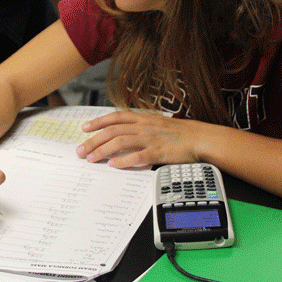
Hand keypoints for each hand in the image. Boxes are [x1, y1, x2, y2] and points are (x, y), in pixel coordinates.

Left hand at [76, 110, 205, 168]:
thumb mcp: (158, 124)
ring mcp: (150, 139)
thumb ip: (142, 126)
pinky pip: (137, 156)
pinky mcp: (158, 152)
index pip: (116, 117)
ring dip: (102, 150)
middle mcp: (144, 127)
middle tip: (80, 150)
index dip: (98, 121)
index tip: (85, 128)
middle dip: (94, 140)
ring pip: (120, 142)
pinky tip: (113, 165)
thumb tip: (125, 132)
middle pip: (112, 131)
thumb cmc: (181, 133)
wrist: (200, 138)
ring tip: (91, 158)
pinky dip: (123, 160)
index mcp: (144, 119)